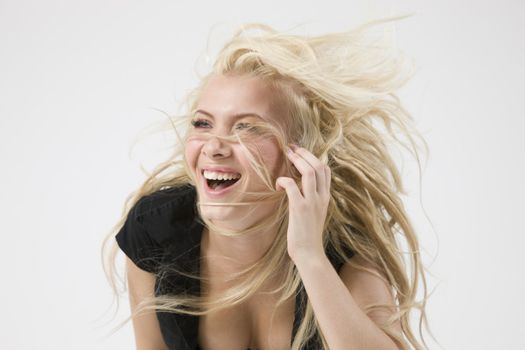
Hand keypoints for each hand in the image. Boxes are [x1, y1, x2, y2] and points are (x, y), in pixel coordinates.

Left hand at [275, 144, 330, 261]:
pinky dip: (283, 180)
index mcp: (326, 197)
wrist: (310, 254)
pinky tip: (278, 184)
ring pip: (309, 171)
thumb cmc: (308, 236)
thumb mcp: (314, 214)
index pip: (326, 170)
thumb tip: (298, 188)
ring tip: (287, 155)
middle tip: (291, 148)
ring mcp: (312, 202)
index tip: (301, 153)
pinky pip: (292, 185)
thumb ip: (311, 200)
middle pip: (318, 166)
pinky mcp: (300, 208)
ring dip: (297, 160)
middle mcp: (321, 197)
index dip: (313, 157)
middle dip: (304, 153)